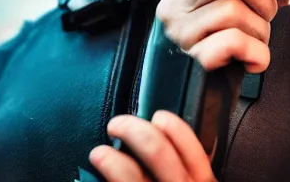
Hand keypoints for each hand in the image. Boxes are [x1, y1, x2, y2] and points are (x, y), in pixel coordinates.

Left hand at [89, 111, 215, 181]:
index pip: (193, 147)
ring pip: (133, 175)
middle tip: (118, 122)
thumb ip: (190, 167)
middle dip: (135, 130)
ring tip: (100, 149)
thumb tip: (170, 138)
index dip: (174, 127)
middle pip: (158, 152)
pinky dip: (106, 174)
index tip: (159, 116)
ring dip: (111, 157)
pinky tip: (96, 167)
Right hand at [156, 0, 288, 72]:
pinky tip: (251, 59)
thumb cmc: (212, 41)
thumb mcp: (218, 5)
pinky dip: (255, 52)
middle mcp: (179, 2)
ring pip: (234, 11)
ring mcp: (183, 30)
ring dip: (259, 30)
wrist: (188, 86)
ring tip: (254, 41)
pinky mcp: (194, 57)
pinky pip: (235, 42)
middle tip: (264, 15)